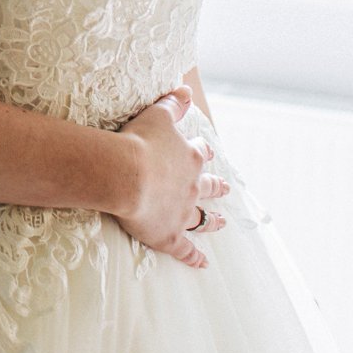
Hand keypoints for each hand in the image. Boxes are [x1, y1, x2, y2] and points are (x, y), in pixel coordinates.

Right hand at [111, 86, 230, 267]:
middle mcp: (191, 186)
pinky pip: (185, 250)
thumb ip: (173, 103)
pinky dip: (194, 257)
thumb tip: (187, 89)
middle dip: (217, 187)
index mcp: (189, 159)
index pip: (199, 153)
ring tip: (221, 224)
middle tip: (226, 189)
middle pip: (208, 187)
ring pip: (202, 219)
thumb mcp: (157, 114)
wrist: (125, 174)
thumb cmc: (138, 141)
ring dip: (212, 222)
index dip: (201, 152)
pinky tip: (203, 264)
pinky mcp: (169, 235)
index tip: (206, 152)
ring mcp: (182, 213)